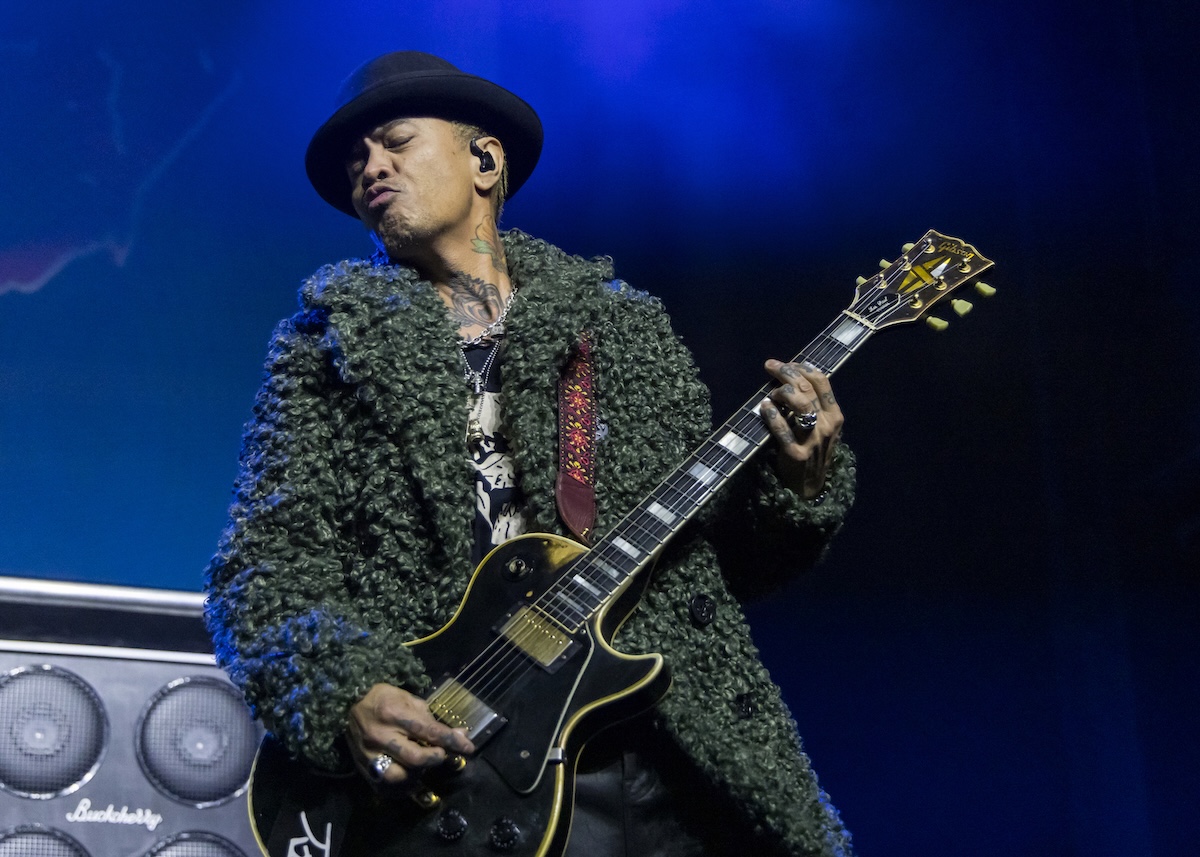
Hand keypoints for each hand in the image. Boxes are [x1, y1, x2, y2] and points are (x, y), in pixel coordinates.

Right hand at [347, 683, 474, 784]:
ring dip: (417, 776)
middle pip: (414, 758)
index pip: (428, 731)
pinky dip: (400, 788)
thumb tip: (460, 734)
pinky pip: (383, 786)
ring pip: (398, 777)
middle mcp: (380, 735)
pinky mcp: (362, 766)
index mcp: (393, 713)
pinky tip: (410, 781)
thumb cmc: (384, 698)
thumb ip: (432, 719)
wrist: (349, 704)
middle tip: (442, 755)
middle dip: (435, 759)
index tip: (468, 748)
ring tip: (423, 767)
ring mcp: (369, 753)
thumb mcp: (409, 700)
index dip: (451, 741)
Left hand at [759, 359, 843, 499]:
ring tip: (770, 393)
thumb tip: (791, 377)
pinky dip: (772, 415)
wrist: (809, 485)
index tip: (786, 363)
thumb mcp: (821, 427)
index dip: (802, 367)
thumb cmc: (812, 450)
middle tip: (770, 366)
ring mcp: (813, 440)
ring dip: (782, 392)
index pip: (822, 381)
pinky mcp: (796, 453)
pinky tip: (764, 407)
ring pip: (801, 404)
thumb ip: (813, 405)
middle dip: (786, 372)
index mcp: (835, 415)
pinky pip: (782, 429)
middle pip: (808, 388)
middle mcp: (827, 425)